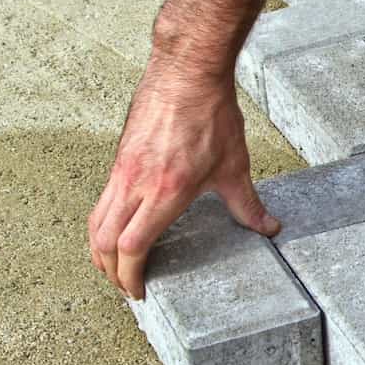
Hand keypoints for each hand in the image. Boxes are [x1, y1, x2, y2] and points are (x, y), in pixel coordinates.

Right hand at [88, 61, 279, 299]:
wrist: (186, 72)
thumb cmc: (211, 116)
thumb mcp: (235, 167)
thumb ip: (248, 205)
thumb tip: (269, 228)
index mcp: (164, 193)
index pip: (132, 247)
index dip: (130, 276)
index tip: (138, 291)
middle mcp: (134, 184)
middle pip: (103, 241)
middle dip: (110, 272)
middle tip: (126, 287)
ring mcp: (122, 170)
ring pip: (96, 221)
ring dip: (100, 250)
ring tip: (114, 266)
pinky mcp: (119, 157)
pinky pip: (102, 200)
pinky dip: (103, 224)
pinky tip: (117, 230)